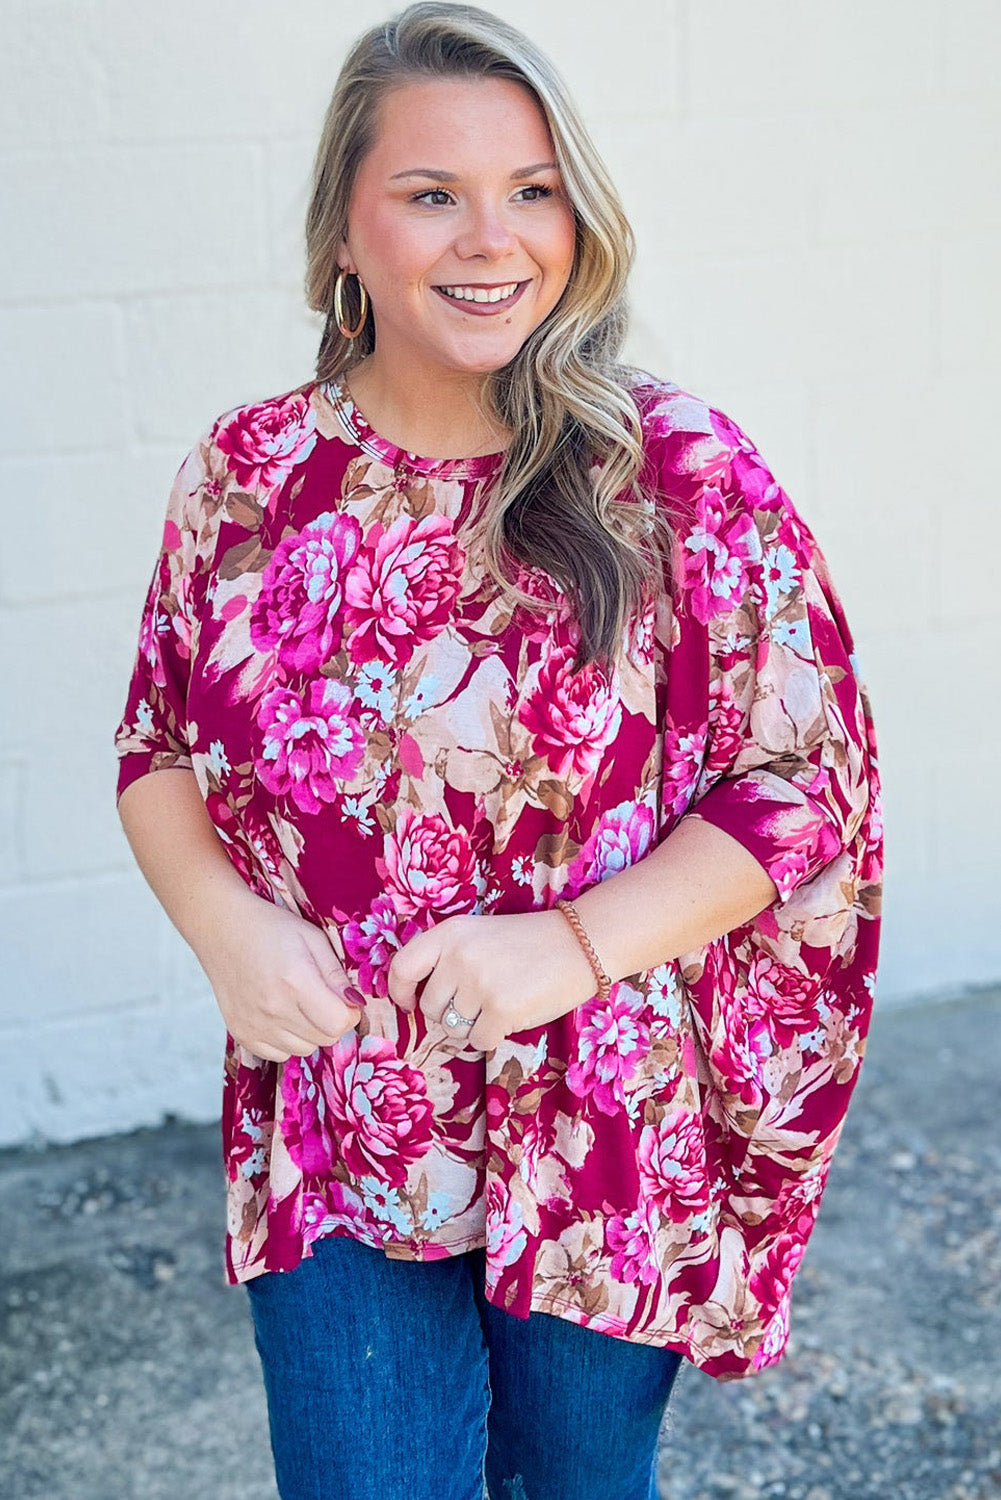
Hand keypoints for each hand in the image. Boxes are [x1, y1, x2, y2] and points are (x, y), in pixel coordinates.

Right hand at [198, 886, 365, 1061]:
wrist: (222, 929)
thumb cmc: (271, 929)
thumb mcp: (313, 938)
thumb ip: (336, 974)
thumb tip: (356, 1004)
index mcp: (295, 982)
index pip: (339, 1023)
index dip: (350, 1012)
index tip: (344, 999)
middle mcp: (273, 1009)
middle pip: (325, 1039)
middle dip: (332, 1021)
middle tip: (321, 996)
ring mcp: (254, 1025)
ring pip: (304, 1049)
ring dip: (310, 1032)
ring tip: (298, 1002)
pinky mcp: (241, 1034)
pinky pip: (279, 1054)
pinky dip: (287, 1040)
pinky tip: (280, 1013)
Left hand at [387, 909, 598, 1051]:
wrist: (580, 944)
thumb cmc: (528, 943)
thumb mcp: (479, 935)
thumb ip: (446, 958)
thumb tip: (416, 999)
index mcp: (450, 932)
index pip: (402, 966)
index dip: (399, 991)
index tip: (409, 1003)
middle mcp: (459, 955)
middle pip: (430, 1007)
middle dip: (449, 1013)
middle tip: (480, 1000)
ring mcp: (479, 983)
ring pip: (453, 1028)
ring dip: (474, 1025)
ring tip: (502, 1001)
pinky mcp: (501, 1009)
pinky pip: (478, 1041)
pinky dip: (494, 1036)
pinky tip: (514, 1014)